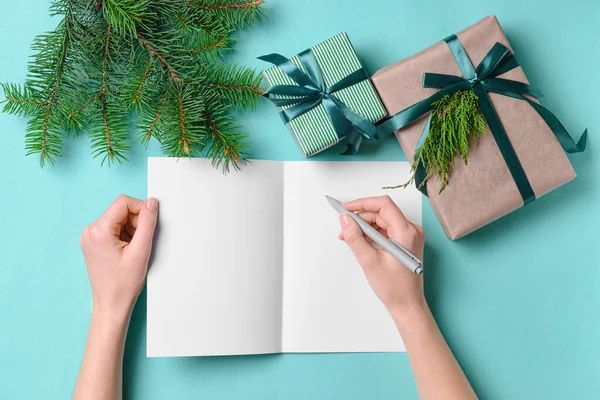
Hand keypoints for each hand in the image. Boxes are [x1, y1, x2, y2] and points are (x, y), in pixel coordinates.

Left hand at [80, 195, 157, 315]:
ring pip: (118, 219)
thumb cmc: (123, 283)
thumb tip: (151, 203)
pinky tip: (127, 251)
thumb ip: (147, 223)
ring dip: (131, 229)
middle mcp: (90, 231)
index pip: (123, 203)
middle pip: (120, 210)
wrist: (111, 304)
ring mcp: (89, 237)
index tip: (149, 223)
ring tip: (133, 249)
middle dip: (136, 221)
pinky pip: (113, 228)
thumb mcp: (141, 251)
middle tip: (141, 242)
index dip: (141, 208)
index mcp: (98, 231)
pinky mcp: (93, 242)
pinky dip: (124, 235)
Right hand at [338, 195, 424, 315]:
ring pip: (383, 221)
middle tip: (344, 228)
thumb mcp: (369, 261)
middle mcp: (411, 230)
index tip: (347, 208)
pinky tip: (361, 242)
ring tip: (350, 238)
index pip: (383, 205)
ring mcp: (409, 236)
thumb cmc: (394, 287)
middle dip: (361, 218)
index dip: (362, 204)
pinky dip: (372, 233)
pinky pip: (386, 229)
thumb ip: (355, 237)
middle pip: (382, 213)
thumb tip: (345, 220)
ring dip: (365, 226)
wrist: (407, 304)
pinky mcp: (406, 241)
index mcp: (406, 232)